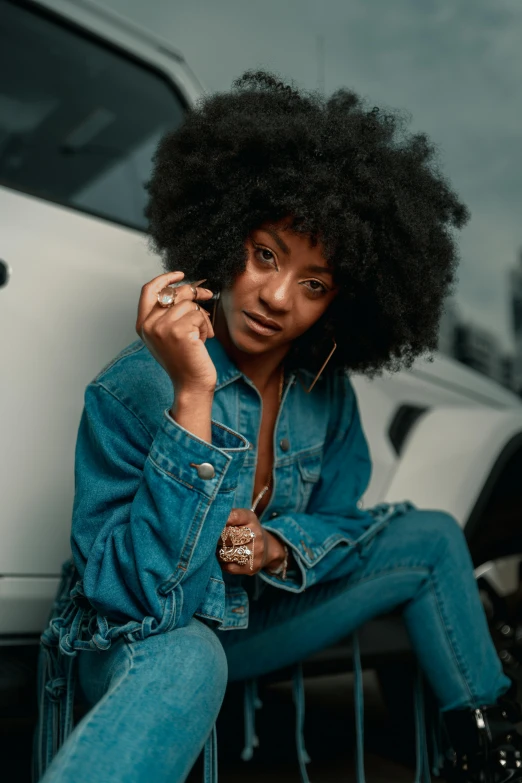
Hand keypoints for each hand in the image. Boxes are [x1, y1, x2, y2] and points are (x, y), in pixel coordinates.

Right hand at [136, 271, 216, 393]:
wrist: (191, 384)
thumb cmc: (184, 360)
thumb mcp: (169, 334)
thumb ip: (168, 313)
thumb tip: (187, 288)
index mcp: (142, 325)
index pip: (149, 290)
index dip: (165, 278)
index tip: (181, 275)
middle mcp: (148, 325)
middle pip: (174, 293)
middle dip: (194, 293)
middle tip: (208, 295)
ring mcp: (161, 327)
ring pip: (189, 304)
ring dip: (201, 318)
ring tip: (200, 335)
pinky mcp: (178, 331)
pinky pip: (198, 315)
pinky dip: (205, 326)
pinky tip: (202, 341)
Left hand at [217, 508, 286, 575]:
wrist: (267, 548)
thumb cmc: (245, 530)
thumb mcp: (240, 518)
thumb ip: (226, 516)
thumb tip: (209, 520)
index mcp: (250, 518)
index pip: (233, 516)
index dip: (220, 520)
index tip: (211, 524)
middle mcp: (256, 534)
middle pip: (228, 537)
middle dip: (216, 539)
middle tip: (211, 539)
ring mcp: (256, 551)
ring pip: (226, 554)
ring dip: (218, 552)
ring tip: (218, 549)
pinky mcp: (253, 567)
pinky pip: (229, 567)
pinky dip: (222, 564)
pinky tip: (224, 559)